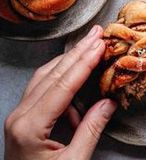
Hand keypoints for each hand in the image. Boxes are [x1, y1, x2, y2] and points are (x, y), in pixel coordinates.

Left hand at [4, 26, 115, 159]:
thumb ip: (91, 129)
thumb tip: (109, 101)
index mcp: (30, 127)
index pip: (62, 85)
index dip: (84, 62)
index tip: (100, 44)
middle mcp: (20, 117)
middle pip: (52, 75)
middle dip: (78, 52)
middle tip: (97, 33)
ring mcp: (18, 118)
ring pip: (45, 78)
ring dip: (69, 61)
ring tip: (90, 45)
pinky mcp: (21, 122)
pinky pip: (41, 90)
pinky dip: (61, 80)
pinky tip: (77, 81)